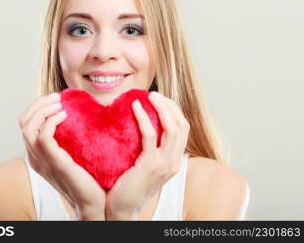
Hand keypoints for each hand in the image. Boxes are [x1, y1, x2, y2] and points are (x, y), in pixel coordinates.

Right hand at [18, 92, 105, 219]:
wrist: (92, 202)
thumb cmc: (84, 178)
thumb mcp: (69, 155)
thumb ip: (64, 140)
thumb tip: (69, 117)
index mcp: (36, 154)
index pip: (24, 124)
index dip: (36, 106)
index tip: (55, 99)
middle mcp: (35, 157)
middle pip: (22, 122)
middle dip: (38, 103)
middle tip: (57, 97)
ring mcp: (43, 161)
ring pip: (27, 127)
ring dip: (43, 109)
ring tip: (59, 103)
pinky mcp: (56, 163)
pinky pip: (43, 136)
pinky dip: (51, 120)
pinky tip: (65, 115)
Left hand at [105, 91, 189, 219]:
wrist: (121, 209)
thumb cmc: (129, 185)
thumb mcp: (146, 166)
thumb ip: (150, 149)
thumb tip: (142, 126)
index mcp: (174, 161)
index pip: (183, 129)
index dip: (174, 111)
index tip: (160, 100)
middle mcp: (173, 162)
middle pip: (181, 125)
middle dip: (170, 105)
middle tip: (154, 94)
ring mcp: (164, 165)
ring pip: (172, 128)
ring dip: (162, 108)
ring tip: (150, 96)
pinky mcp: (150, 165)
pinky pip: (149, 136)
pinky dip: (144, 118)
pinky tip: (134, 107)